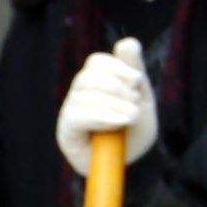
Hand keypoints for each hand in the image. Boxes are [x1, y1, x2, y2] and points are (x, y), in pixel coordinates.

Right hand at [53, 37, 156, 178]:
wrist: (136, 164)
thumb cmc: (136, 132)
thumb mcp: (141, 98)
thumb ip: (134, 70)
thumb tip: (127, 42)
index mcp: (96, 83)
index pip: (96, 62)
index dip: (116, 67)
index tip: (137, 81)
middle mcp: (79, 95)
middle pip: (88, 76)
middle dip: (117, 87)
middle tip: (135, 105)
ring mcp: (70, 113)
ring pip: (84, 94)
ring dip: (114, 104)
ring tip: (131, 118)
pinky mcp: (66, 132)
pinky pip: (77, 115)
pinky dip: (101, 115)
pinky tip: (117, 123)